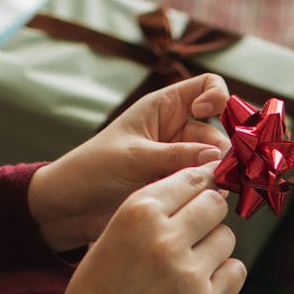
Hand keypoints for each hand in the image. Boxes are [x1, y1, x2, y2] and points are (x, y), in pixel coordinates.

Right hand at [25, 161, 245, 293]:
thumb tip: (212, 177)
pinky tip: (199, 281)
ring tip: (187, 262)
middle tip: (195, 229)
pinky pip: (236, 270)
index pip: (192, 179)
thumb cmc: (106, 277)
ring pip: (227, 237)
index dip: (200, 184)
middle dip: (209, 212)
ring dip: (214, 245)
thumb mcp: (118, 227)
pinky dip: (224, 274)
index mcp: (139, 212)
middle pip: (216, 204)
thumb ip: (160, 204)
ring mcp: (187, 273)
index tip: (201, 192)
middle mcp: (165, 239)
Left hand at [27, 74, 231, 251]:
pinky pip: (205, 184)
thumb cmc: (93, 170)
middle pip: (217, 132)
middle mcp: (176, 131)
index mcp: (163, 108)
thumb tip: (218, 157)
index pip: (206, 87)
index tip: (205, 114)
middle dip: (222, 151)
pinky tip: (205, 203)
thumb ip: (177, 156)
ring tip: (211, 192)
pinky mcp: (179, 186)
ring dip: (217, 175)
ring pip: (215, 162)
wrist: (72, 207)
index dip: (216, 96)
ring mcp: (180, 160)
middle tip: (220, 172)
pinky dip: (210, 192)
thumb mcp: (134, 157)